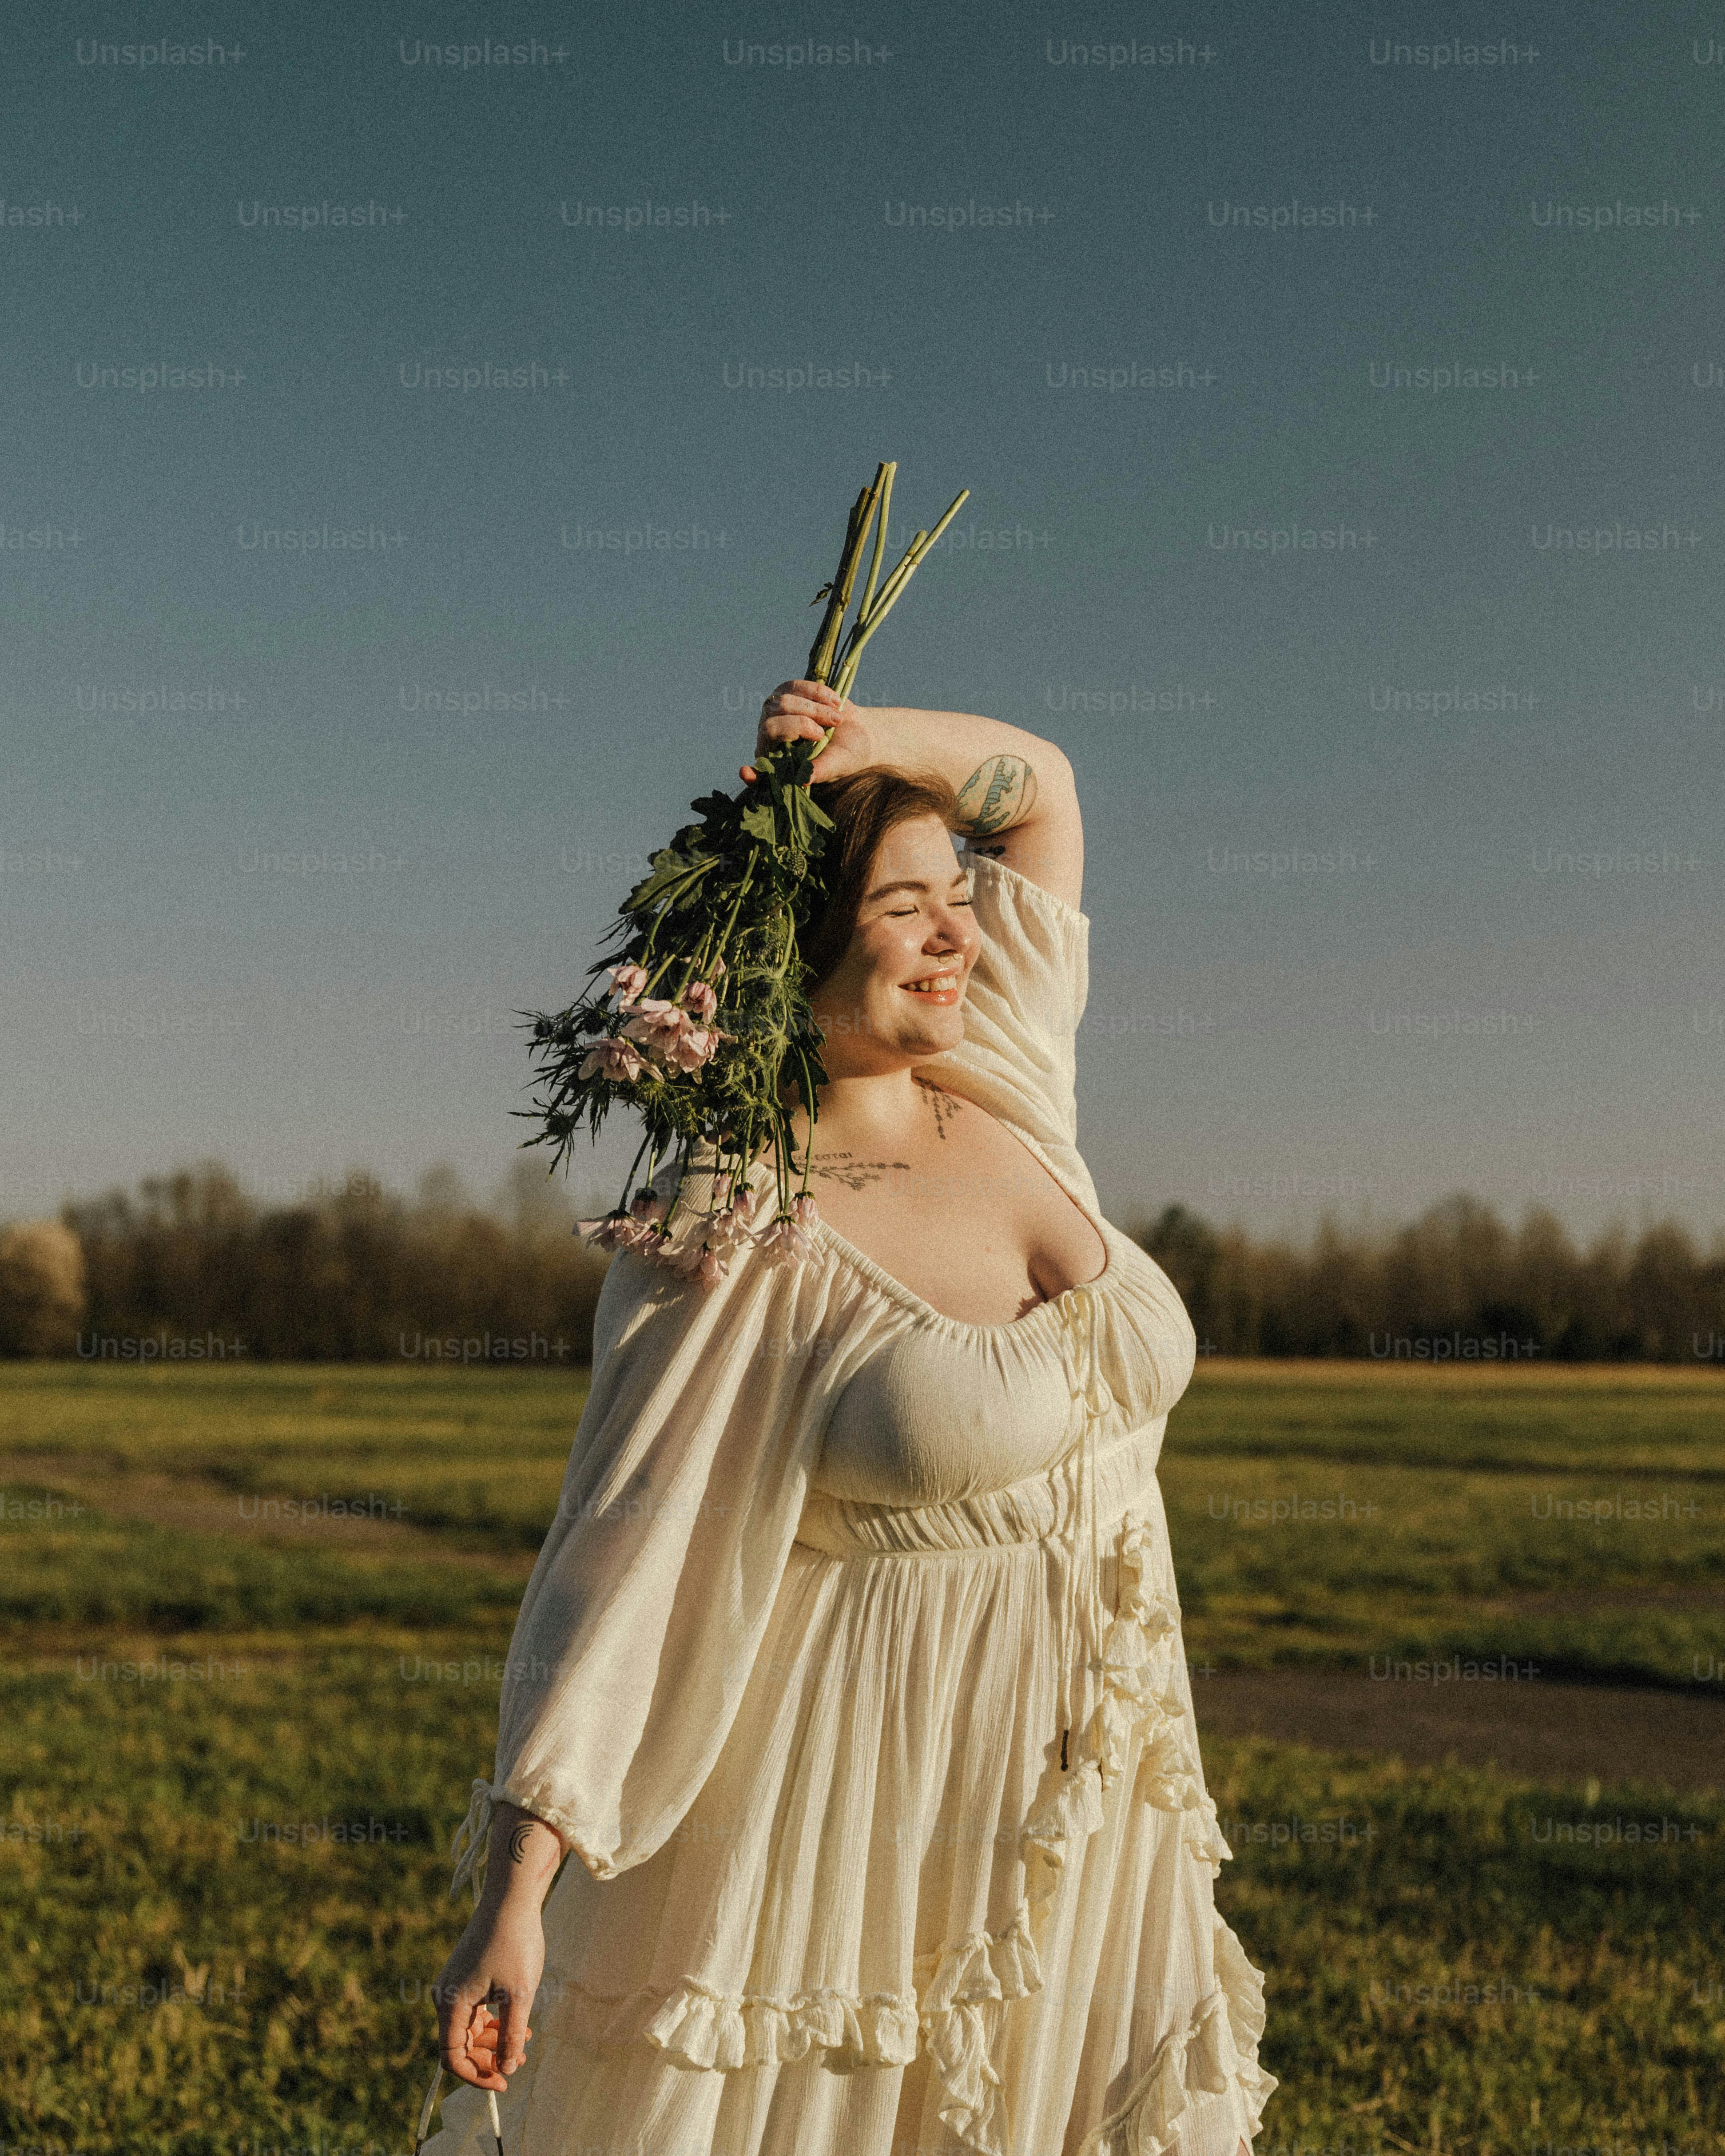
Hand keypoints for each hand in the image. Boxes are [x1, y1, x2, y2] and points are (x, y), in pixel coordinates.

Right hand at [434, 1897, 543, 2091]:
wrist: (512, 1898)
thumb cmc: (515, 1943)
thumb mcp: (519, 1995)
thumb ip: (511, 2036)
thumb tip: (507, 2068)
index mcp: (451, 2003)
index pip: (452, 2058)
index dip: (476, 2076)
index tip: (503, 2082)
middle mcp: (445, 1995)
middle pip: (460, 2045)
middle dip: (488, 2059)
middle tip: (519, 2062)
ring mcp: (454, 1984)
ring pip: (469, 2029)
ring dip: (494, 2041)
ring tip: (525, 2042)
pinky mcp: (466, 1975)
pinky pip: (475, 2010)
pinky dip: (494, 2022)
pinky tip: (519, 2025)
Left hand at [740, 679, 875, 784]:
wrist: (858, 732)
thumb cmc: (846, 755)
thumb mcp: (836, 765)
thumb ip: (819, 771)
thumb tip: (803, 780)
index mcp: (778, 763)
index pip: (758, 770)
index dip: (752, 774)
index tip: (745, 773)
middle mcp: (770, 737)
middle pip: (772, 726)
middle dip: (802, 726)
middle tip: (825, 734)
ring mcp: (776, 712)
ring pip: (784, 703)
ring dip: (815, 709)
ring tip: (837, 719)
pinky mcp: (787, 691)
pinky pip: (796, 687)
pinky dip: (819, 693)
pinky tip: (836, 703)